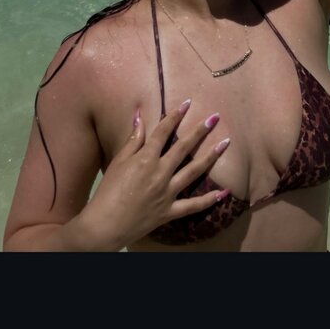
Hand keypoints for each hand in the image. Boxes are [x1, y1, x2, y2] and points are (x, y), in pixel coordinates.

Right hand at [76, 104, 230, 250]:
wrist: (105, 225)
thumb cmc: (107, 192)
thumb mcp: (118, 162)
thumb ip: (133, 140)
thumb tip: (140, 116)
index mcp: (146, 159)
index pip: (163, 132)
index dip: (175, 116)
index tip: (187, 103)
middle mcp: (160, 173)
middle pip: (184, 148)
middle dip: (200, 131)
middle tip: (215, 118)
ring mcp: (167, 193)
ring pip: (194, 172)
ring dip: (211, 156)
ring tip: (225, 143)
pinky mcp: (170, 211)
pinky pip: (193, 206)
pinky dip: (208, 200)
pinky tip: (223, 193)